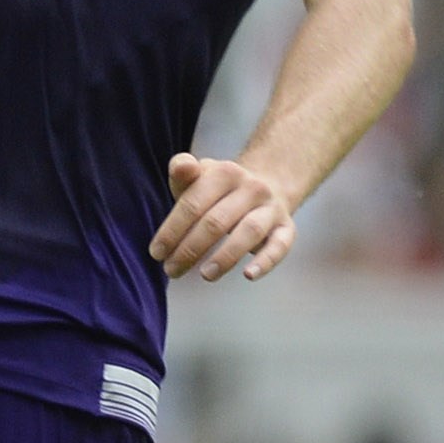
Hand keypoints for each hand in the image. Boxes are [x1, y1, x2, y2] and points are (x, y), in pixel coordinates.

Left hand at [151, 153, 299, 282]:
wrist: (266, 185)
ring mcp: (271, 208)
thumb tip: (182, 167)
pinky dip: (266, 262)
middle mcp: (252, 188)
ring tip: (205, 275)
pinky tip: (249, 275)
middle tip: (172, 270)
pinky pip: (280, 245)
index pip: (193, 204)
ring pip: (249, 232)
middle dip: (190, 249)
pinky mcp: (286, 228)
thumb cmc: (218, 190)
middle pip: (216, 221)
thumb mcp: (198, 177)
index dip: (172, 230)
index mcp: (224, 173)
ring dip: (225, 256)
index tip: (157, 253)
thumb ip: (183, 171)